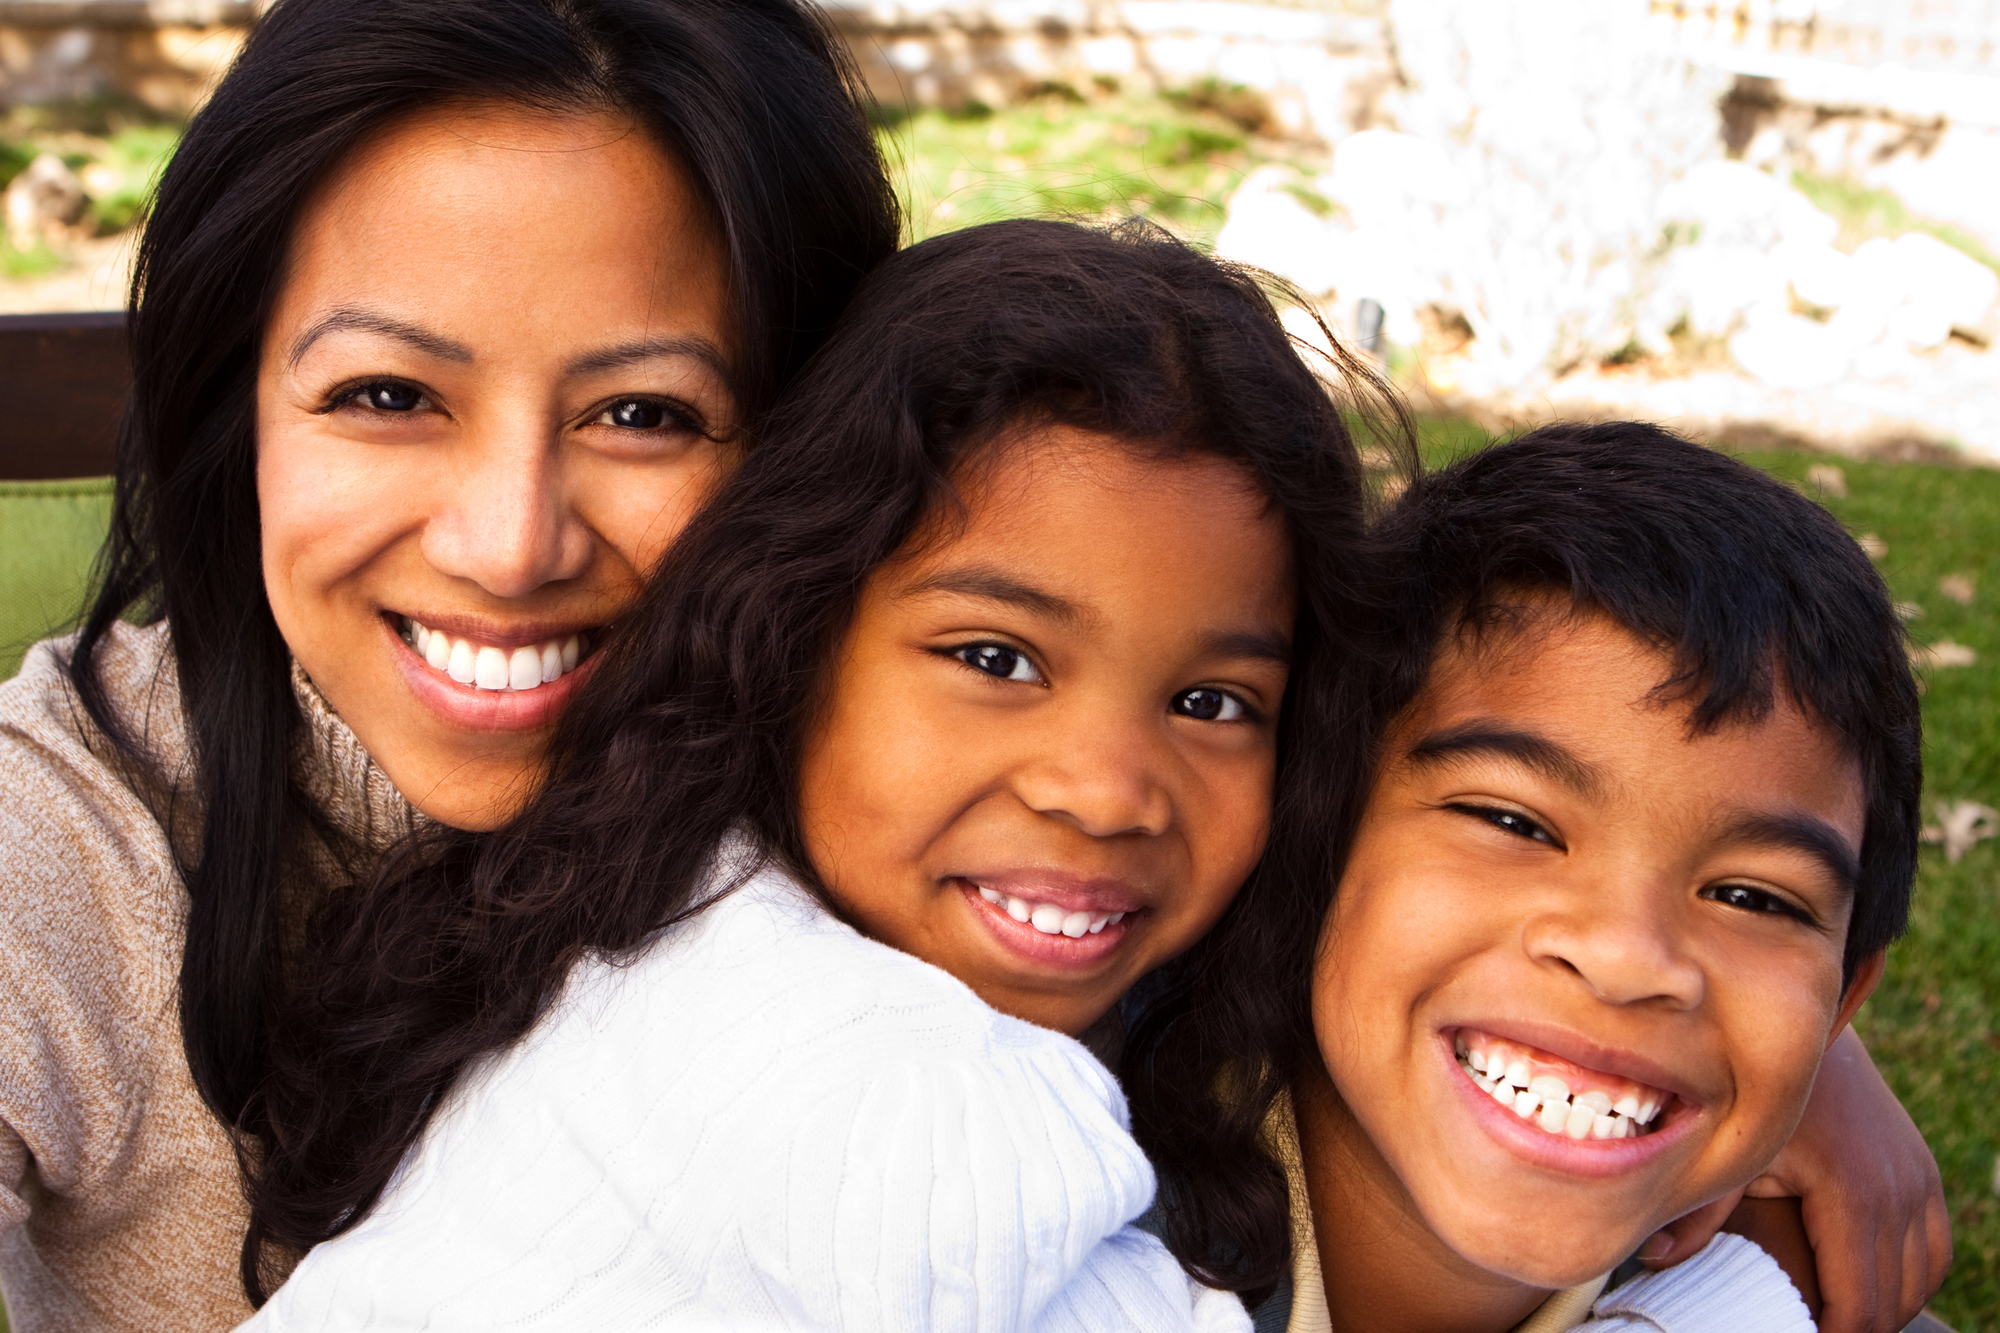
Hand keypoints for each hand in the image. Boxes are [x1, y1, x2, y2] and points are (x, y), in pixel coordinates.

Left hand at [1635, 1028, 1949, 1332]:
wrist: (1802, 1030)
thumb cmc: (1754, 1088)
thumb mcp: (1729, 1148)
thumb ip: (1699, 1209)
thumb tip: (1655, 1256)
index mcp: (1852, 1195)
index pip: (1858, 1304)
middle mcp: (1898, 1190)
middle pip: (1893, 1301)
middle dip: (1858, 1328)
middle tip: (1811, 1332)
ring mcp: (1917, 1178)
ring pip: (1923, 1278)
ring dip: (1887, 1306)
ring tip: (1834, 1318)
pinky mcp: (1922, 1169)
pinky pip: (1937, 1246)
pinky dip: (1911, 1275)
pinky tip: (1871, 1286)